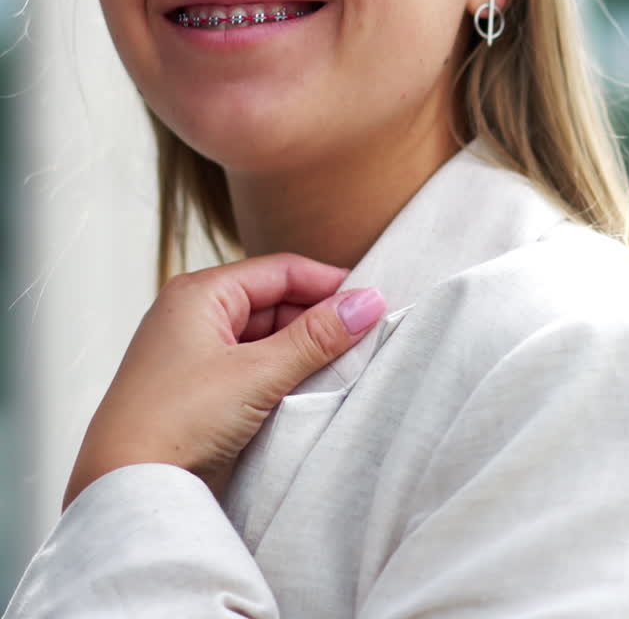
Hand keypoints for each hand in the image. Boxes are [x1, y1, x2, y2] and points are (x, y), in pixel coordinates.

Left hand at [63, 254, 384, 509]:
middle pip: (273, 303)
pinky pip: (250, 369)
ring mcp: (192, 355)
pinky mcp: (196, 392)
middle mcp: (192, 315)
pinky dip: (281, 376)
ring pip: (263, 339)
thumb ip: (316, 338)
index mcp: (200, 292)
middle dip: (317, 320)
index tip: (373, 300)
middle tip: (365, 340)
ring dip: (301, 352)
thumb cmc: (175, 421)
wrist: (122, 490)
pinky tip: (308, 392)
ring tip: (344, 367)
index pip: (280, 271)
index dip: (328, 283)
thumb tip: (369, 301)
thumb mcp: (256, 374)